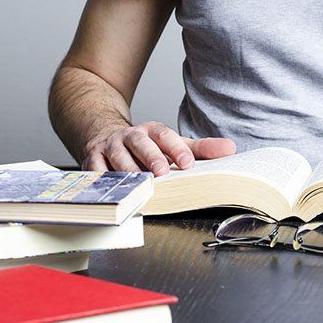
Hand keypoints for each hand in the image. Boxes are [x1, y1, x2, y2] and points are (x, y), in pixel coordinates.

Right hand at [82, 121, 235, 175]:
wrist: (102, 134)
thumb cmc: (146, 147)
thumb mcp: (173, 145)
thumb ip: (201, 149)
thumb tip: (231, 149)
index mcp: (152, 131)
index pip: (164, 136)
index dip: (176, 148)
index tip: (188, 163)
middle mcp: (130, 136)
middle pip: (140, 143)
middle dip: (151, 157)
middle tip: (162, 173)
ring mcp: (109, 147)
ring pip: (117, 158)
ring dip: (128, 171)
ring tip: (140, 184)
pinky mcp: (92, 160)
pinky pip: (96, 171)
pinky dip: (102, 180)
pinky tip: (112, 191)